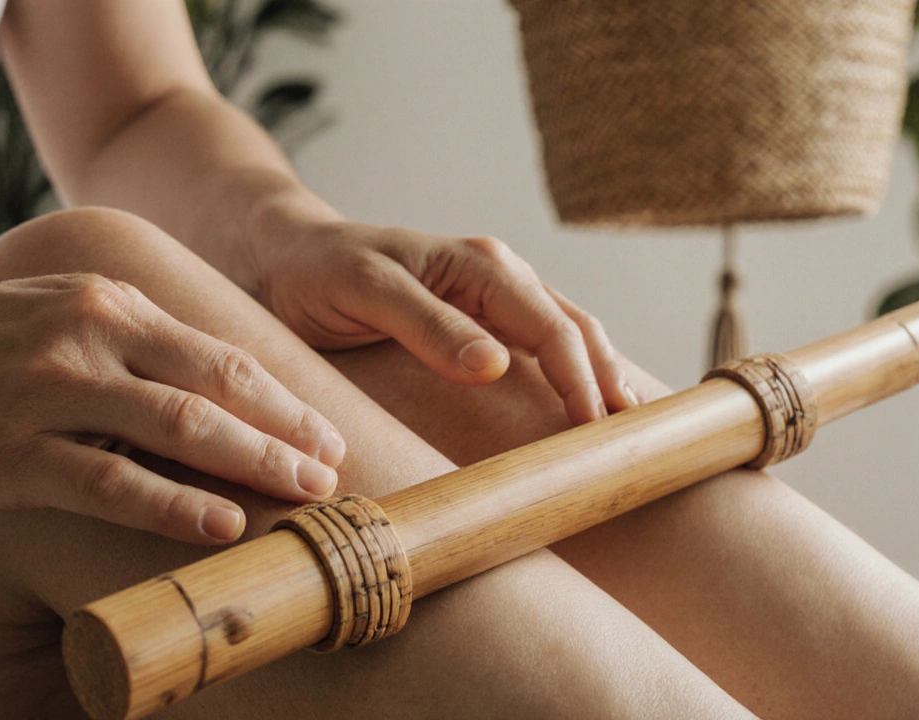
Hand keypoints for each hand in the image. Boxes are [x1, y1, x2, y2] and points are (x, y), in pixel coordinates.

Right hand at [0, 274, 344, 544]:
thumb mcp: (59, 314)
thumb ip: (133, 342)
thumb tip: (214, 389)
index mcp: (110, 301)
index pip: (220, 352)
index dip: (283, 397)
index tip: (328, 432)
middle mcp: (88, 336)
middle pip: (216, 386)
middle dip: (287, 431)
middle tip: (338, 471)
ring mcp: (49, 393)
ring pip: (177, 429)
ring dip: (252, 464)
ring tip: (307, 495)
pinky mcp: (10, 452)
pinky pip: (109, 482)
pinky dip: (173, 506)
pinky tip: (221, 527)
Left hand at [253, 220, 637, 424]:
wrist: (287, 254)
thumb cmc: (319, 270)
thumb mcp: (363, 291)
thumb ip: (427, 324)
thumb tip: (497, 366)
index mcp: (481, 264)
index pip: (552, 327)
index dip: (582, 380)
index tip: (595, 431)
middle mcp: (499, 275)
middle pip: (576, 330)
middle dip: (609, 383)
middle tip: (630, 442)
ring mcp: (494, 297)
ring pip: (570, 335)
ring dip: (602, 378)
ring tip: (628, 428)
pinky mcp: (482, 320)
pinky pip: (543, 344)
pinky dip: (575, 373)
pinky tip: (589, 404)